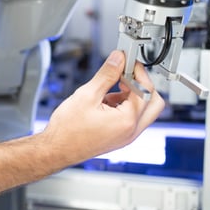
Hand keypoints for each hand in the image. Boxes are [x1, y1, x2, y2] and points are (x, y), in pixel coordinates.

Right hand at [40, 50, 164, 166]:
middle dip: (142, 84)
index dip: (136, 71)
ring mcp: (126, 136)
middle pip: (153, 102)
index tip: (126, 61)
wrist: (56, 150)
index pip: (145, 89)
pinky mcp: (119, 138)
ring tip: (110, 88)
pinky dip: (125, 106)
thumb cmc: (68, 130)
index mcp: (127, 121)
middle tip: (126, 74)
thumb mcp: (87, 95)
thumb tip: (118, 59)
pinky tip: (104, 101)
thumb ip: (107, 74)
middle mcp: (131, 131)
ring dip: (133, 95)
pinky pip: (131, 118)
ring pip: (143, 110)